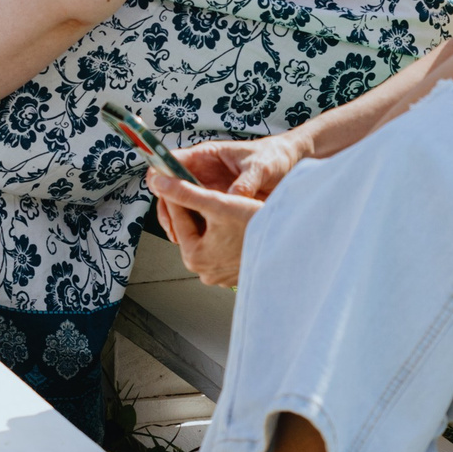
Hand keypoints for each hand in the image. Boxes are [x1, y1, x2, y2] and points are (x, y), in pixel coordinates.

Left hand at [149, 169, 264, 286]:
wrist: (294, 246)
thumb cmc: (259, 227)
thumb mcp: (219, 204)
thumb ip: (186, 192)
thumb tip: (159, 182)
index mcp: (194, 256)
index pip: (178, 216)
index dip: (176, 191)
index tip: (172, 176)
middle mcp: (204, 270)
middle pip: (192, 228)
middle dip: (194, 207)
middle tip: (195, 185)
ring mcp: (220, 275)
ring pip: (208, 236)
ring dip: (210, 218)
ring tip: (215, 198)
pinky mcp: (234, 274)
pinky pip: (223, 247)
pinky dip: (224, 232)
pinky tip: (231, 218)